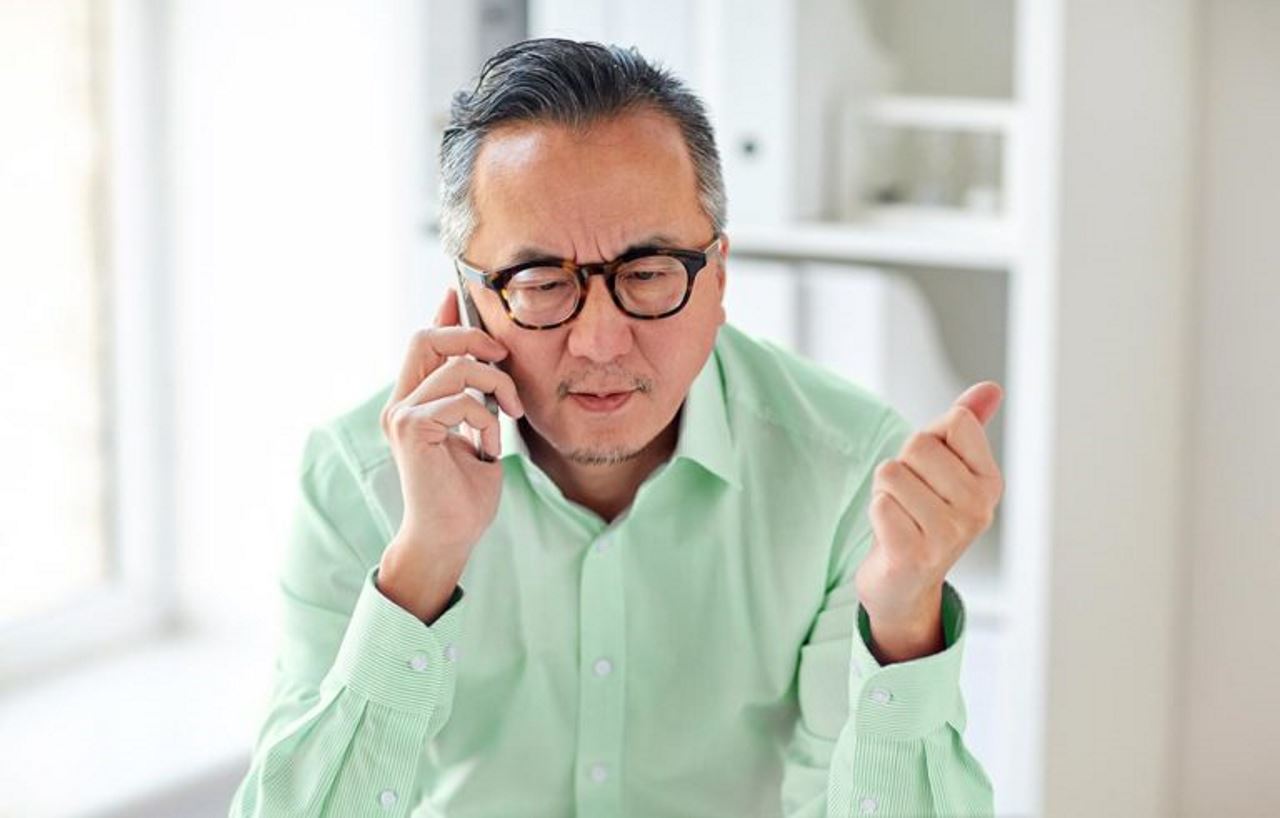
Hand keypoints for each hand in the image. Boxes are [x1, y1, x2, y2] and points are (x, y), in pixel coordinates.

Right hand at [376, 287, 525, 619]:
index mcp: (413, 402)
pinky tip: (487, 444)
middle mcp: (400, 404)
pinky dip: (486, 417)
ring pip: (456, 366)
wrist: (451, 537)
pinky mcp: (412, 430)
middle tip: (503, 357)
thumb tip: (485, 357)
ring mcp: (402, 416)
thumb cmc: (465, 494)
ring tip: (509, 412)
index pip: (424, 342)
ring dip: (496, 384)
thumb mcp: (476, 431)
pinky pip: (462, 399)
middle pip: (426, 338)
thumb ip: (474, 396)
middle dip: (472, 336)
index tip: (463, 293)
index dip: (445, 315)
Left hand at [854, 382, 1004, 661]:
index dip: (930, 438)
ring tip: (900, 518)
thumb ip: (967, 426)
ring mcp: (949, 535)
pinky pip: (880, 504)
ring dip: (885, 493)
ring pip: (892, 472)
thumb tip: (990, 388)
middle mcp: (978, 509)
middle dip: (902, 467)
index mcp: (990, 482)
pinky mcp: (914, 555)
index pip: (955, 421)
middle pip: (918, 444)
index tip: (931, 472)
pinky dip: (876, 514)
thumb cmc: (923, 517)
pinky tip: (891, 536)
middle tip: (910, 500)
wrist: (903, 586)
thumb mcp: (949, 470)